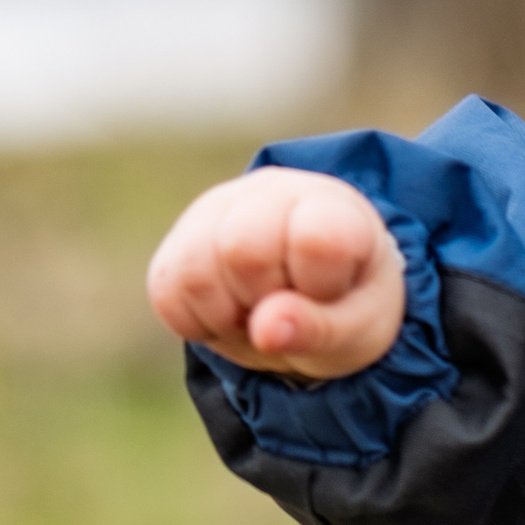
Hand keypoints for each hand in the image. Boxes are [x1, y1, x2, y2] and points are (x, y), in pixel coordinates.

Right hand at [146, 168, 406, 378]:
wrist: (312, 293)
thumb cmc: (344, 303)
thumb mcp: (357, 329)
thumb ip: (319, 329)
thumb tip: (265, 330)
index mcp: (333, 205)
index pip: (313, 239)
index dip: (315, 285)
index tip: (331, 291)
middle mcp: (271, 193)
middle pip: (243, 251)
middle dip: (265, 300)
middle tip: (290, 306)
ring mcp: (217, 212)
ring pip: (194, 271)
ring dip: (227, 316)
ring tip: (260, 312)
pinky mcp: (178, 243)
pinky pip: (167, 293)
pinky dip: (197, 323)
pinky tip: (231, 314)